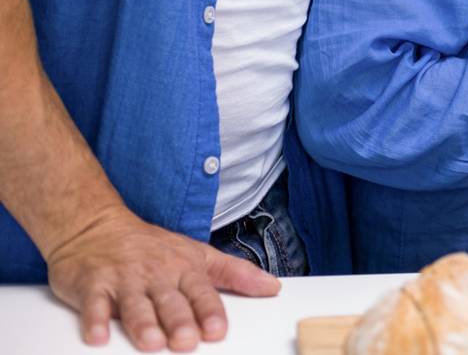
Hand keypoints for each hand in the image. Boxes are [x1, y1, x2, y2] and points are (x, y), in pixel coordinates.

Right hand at [46, 206, 278, 350]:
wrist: (96, 227)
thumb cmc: (153, 248)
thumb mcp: (199, 255)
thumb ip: (236, 273)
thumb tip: (273, 287)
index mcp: (184, 268)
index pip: (201, 291)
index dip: (209, 311)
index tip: (217, 331)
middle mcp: (156, 274)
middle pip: (169, 301)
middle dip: (178, 321)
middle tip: (186, 342)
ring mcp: (123, 279)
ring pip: (134, 304)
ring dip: (142, 324)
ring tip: (151, 343)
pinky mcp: (92, 285)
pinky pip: (93, 304)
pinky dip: (95, 320)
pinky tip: (98, 337)